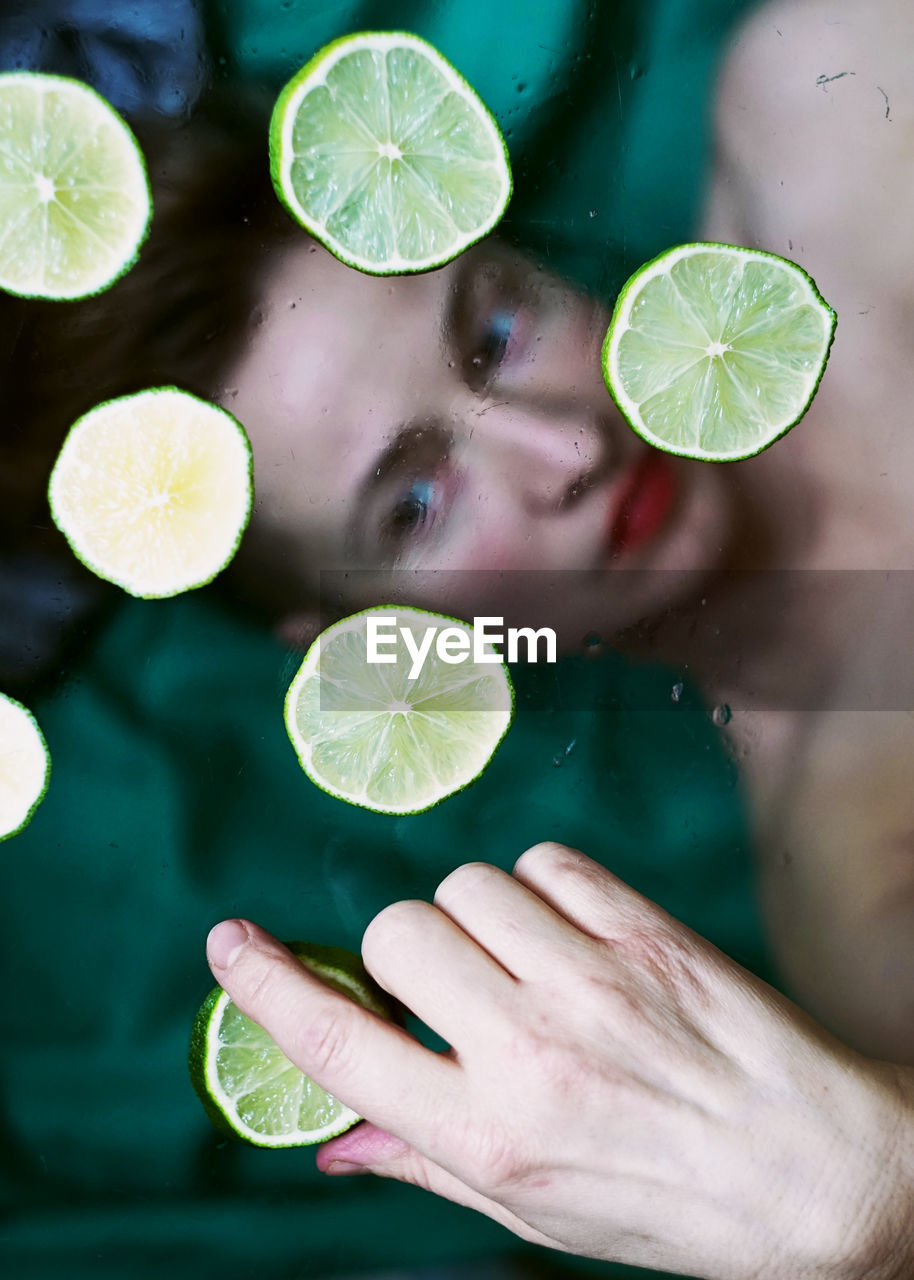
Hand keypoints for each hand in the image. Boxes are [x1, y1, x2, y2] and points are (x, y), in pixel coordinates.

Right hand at [206, 843, 913, 1279]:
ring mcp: (591, 981)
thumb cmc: (669, 1207)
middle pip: (396, 934)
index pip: (338, 1047)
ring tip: (526, 961)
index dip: (268, 988)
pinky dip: (545, 887)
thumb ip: (425, 1162)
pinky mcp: (646, 931)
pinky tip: (576, 933)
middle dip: (403, 952)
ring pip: (468, 887)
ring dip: (477, 916)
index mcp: (486, 1135)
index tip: (229, 944)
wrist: (815, 1174)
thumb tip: (330, 1142)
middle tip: (452, 984)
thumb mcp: (534, 1216)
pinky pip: (549, 863)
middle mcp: (527, 1051)